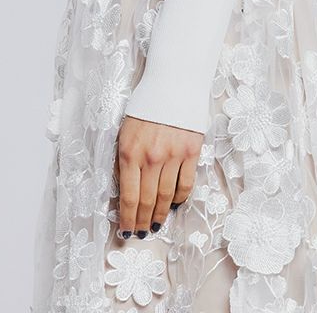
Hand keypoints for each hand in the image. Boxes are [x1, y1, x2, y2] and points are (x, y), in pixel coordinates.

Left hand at [115, 114, 203, 235]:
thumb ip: (125, 158)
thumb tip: (127, 187)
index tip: (126, 232)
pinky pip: (185, 183)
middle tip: (141, 234)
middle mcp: (151, 158)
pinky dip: (180, 198)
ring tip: (156, 224)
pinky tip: (174, 204)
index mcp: (130, 152)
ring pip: (166, 196)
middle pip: (147, 201)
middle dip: (143, 221)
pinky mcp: (191, 152)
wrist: (173, 82)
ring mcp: (173, 156)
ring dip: (161, 214)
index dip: (128, 219)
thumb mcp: (126, 130)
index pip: (129, 197)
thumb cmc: (146, 105)